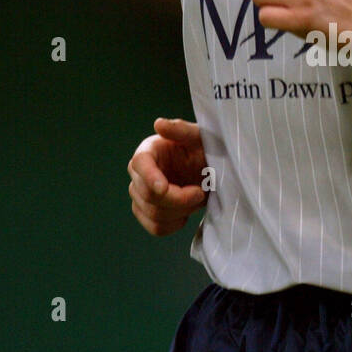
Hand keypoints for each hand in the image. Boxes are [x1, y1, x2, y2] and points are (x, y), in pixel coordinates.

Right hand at [127, 117, 206, 235]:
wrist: (212, 172)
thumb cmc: (205, 150)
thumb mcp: (200, 137)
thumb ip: (182, 129)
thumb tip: (159, 124)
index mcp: (149, 151)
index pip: (140, 164)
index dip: (150, 177)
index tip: (164, 187)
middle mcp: (139, 173)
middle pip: (147, 195)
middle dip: (178, 198)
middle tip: (200, 192)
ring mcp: (140, 194)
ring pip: (152, 213)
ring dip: (180, 211)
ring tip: (196, 198)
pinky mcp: (148, 212)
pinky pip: (155, 228)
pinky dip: (173, 225)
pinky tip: (186, 213)